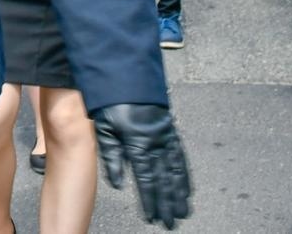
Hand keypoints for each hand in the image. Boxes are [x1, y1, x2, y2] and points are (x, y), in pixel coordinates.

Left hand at [94, 103, 191, 228]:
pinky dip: (185, 174)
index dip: (150, 200)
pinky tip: (188, 187)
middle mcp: (156, 141)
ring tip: (184, 212)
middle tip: (171, 223)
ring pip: (176, 170)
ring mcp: (165, 135)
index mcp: (138, 143)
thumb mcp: (103, 127)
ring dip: (180, 193)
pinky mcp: (170, 129)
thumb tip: (118, 184)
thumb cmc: (111, 100)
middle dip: (168, 203)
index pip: (146, 179)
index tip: (152, 217)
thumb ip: (112, 157)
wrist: (126, 73)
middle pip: (164, 179)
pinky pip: (180, 155)